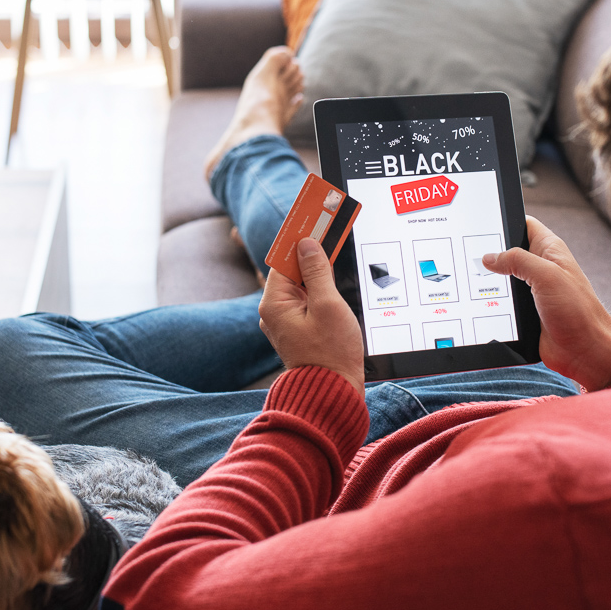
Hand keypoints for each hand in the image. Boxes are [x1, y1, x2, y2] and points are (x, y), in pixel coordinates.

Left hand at [259, 239, 365, 396]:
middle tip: (330, 225)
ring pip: (302, 284)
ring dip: (318, 269)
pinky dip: (320, 287)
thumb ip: (317, 271)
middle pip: (293, 269)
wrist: (333, 393)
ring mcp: (287, 321)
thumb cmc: (331, 354)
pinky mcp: (300, 330)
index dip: (300, 236)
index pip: (284, 258)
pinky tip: (335, 279)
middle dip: (311, 250)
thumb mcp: (327, 305)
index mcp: (275, 303)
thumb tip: (307, 244)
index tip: (313, 216)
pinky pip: (308, 300)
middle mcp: (275, 311)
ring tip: (335, 246)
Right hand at [482, 216, 610, 390]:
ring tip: (469, 279)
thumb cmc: (578, 311)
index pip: (522, 225)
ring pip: (501, 279)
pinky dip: (491, 303)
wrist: (585, 351)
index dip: (504, 221)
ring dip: (489, 282)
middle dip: (489, 254)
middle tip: (468, 255)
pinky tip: (478, 303)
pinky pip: (502, 302)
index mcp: (549, 250)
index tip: (480, 223)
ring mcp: (531, 290)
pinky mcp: (525, 311)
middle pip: (506, 252)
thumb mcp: (547, 276)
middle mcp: (539, 268)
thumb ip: (518, 260)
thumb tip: (490, 257)